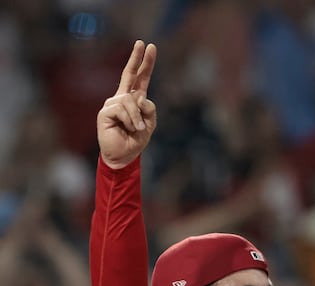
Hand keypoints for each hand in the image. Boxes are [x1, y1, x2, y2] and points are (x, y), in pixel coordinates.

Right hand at [97, 40, 156, 168]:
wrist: (123, 155)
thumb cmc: (136, 140)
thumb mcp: (150, 124)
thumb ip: (149, 109)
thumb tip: (139, 97)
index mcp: (135, 99)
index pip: (140, 78)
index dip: (145, 63)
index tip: (150, 47)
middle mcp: (122, 98)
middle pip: (130, 74)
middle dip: (137, 58)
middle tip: (143, 43)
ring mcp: (112, 103)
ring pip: (131, 100)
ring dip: (138, 117)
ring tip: (136, 129)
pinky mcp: (105, 111)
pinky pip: (123, 108)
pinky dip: (130, 120)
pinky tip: (127, 128)